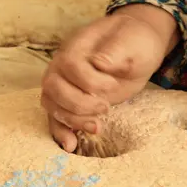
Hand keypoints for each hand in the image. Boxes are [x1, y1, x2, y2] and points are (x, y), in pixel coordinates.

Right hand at [41, 4, 177, 151]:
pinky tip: (72, 145)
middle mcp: (62, 65)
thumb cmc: (133, 42)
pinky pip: (56, 117)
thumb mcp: (132, 42)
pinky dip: (61, 132)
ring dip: (71, 120)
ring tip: (97, 128)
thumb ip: (116, 51)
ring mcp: (63, 83)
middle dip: (78, 104)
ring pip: (52, 105)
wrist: (134, 48)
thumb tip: (98, 63)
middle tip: (105, 108)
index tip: (112, 85)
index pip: (69, 64)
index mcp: (76, 46)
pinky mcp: (70, 101)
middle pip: (53, 87)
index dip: (88, 80)